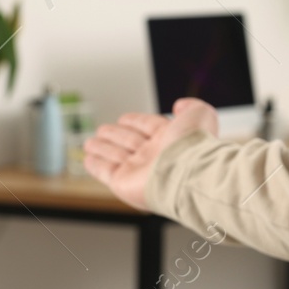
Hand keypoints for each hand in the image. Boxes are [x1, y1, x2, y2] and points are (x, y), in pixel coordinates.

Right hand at [83, 98, 217, 210]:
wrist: (188, 172)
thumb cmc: (194, 144)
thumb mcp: (199, 113)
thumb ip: (191, 106)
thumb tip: (179, 105)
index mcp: (170, 138)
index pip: (148, 126)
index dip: (135, 121)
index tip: (124, 118)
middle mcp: (154, 154)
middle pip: (128, 141)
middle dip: (115, 135)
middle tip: (102, 130)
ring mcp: (137, 169)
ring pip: (114, 155)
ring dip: (101, 148)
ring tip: (89, 142)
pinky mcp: (122, 182)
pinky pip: (105, 171)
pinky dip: (95, 165)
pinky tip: (88, 159)